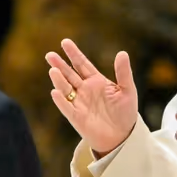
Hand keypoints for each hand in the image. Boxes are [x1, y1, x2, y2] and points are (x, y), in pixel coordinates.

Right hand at [45, 39, 137, 155]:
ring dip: (59, 80)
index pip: (82, 64)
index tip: (65, 42)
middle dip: (60, 64)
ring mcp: (79, 103)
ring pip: (66, 88)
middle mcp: (85, 90)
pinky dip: (61, 100)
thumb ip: (123, 72)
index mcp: (96, 81)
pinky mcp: (77, 117)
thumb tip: (122, 52)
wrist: (122, 135)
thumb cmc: (125, 111)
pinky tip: (56, 92)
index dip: (74, 53)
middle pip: (70, 74)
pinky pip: (67, 107)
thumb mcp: (127, 89)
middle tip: (50, 55)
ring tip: (54, 70)